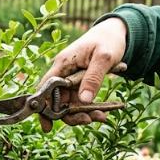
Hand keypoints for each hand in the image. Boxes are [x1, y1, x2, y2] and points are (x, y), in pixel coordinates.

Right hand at [38, 17, 127, 131]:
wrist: (117, 33)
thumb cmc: (108, 41)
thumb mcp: (103, 58)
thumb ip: (93, 78)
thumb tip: (84, 100)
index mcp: (62, 64)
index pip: (45, 88)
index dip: (43, 108)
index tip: (47, 125)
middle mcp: (63, 73)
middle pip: (58, 101)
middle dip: (71, 115)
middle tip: (88, 120)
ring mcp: (71, 80)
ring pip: (70, 104)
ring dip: (84, 113)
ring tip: (102, 116)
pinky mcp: (80, 84)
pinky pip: (81, 101)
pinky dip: (91, 108)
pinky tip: (103, 112)